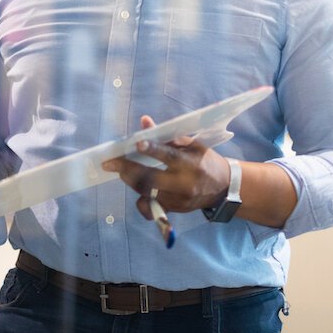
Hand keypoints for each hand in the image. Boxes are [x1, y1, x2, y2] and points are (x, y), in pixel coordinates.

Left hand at [101, 115, 230, 216]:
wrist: (222, 188)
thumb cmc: (204, 161)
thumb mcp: (193, 144)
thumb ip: (167, 136)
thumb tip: (144, 122)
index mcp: (191, 164)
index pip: (169, 156)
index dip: (153, 149)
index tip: (137, 144)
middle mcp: (184, 184)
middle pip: (150, 179)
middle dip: (127, 169)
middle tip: (109, 163)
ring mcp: (178, 200)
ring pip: (146, 192)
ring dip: (130, 180)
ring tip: (120, 170)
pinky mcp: (174, 210)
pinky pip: (150, 208)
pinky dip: (141, 200)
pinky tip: (139, 191)